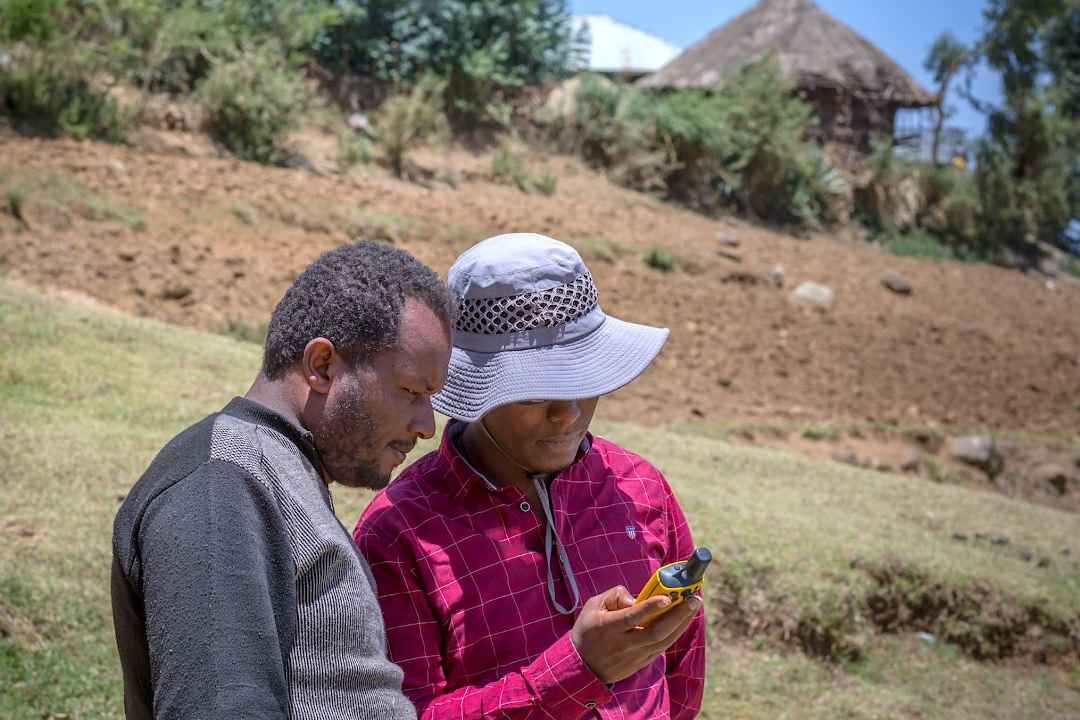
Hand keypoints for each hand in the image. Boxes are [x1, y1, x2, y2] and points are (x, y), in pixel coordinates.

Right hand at [569, 586, 700, 684]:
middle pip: (656, 631)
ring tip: (693, 605)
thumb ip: (614, 596)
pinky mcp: (641, 663)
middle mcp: (624, 644)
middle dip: (678, 615)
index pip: (633, 617)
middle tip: (694, 598)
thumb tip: (635, 598)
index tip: (667, 597)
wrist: (583, 667)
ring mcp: (634, 656)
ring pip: (663, 641)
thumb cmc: (588, 630)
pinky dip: (675, 634)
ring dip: (682, 623)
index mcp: (609, 628)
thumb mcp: (592, 606)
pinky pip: (661, 648)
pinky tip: (683, 621)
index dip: (651, 607)